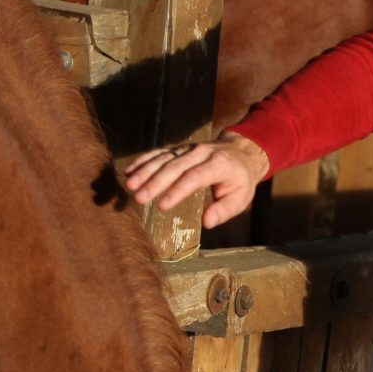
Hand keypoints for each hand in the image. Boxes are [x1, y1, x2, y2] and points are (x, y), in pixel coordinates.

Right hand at [119, 132, 270, 229]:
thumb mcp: (241, 197)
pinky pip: (159, 152)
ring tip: (130, 185)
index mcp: (218, 165)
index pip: (194, 177)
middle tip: (139, 197)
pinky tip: (130, 171)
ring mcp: (188, 148)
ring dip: (145, 171)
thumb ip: (225, 211)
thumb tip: (207, 223)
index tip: (162, 206)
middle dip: (155, 182)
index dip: (177, 191)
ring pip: (164, 158)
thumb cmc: (240, 179)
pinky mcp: (179, 148)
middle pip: (175, 167)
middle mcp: (201, 153)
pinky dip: (144, 161)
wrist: (242, 150)